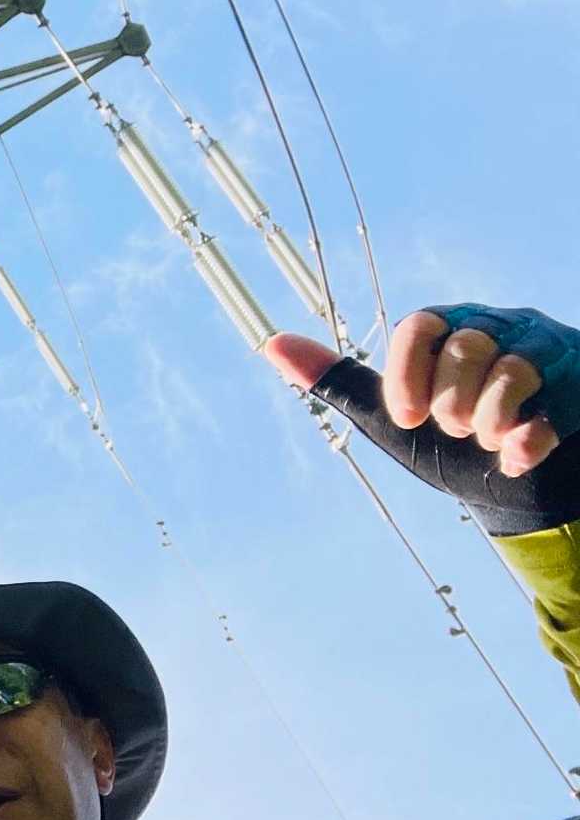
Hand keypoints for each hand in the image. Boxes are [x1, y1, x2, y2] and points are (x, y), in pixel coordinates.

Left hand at [263, 304, 579, 535]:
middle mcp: (498, 325)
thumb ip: (337, 380)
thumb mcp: (387, 417)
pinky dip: (528, 444)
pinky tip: (518, 457)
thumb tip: (270, 344)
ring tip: (489, 440)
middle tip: (456, 430)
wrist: (511, 494)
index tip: (407, 418)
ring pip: (513, 371)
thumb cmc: (446, 444)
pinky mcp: (579, 384)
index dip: (407, 375)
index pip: (419, 327)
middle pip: (466, 348)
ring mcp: (547, 350)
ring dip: (490, 424)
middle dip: (453, 407)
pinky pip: (555, 408)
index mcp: (447, 327)